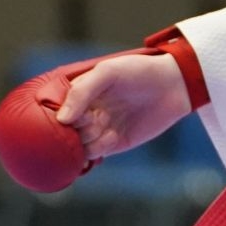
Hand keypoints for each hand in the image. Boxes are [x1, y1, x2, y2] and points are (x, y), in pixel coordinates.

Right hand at [54, 52, 191, 162]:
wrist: (171, 85)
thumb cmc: (138, 72)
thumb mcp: (107, 72)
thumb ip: (81, 92)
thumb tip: (62, 120)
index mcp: (78, 92)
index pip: (54, 110)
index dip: (62, 115)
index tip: (76, 113)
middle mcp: (84, 111)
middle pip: (64, 131)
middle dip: (76, 128)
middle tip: (93, 117)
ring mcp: (97, 127)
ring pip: (77, 145)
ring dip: (88, 138)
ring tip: (105, 124)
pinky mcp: (111, 142)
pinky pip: (94, 153)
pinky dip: (100, 147)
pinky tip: (113, 135)